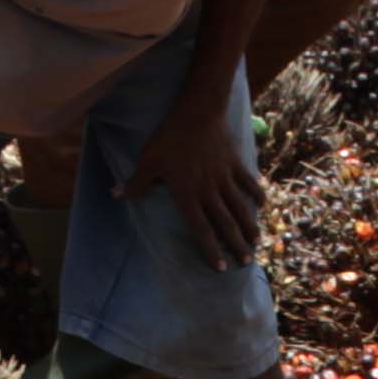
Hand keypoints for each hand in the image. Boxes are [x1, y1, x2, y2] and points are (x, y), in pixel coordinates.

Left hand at [129, 92, 265, 270]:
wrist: (197, 111)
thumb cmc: (169, 137)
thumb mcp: (148, 160)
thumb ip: (136, 183)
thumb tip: (116, 196)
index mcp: (187, 195)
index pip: (200, 229)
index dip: (210, 250)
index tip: (220, 267)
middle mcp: (209, 191)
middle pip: (225, 224)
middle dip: (236, 245)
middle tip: (245, 262)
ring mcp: (224, 177)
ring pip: (240, 208)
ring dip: (249, 226)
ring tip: (256, 242)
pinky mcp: (235, 163)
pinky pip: (248, 183)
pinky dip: (256, 194)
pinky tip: (262, 205)